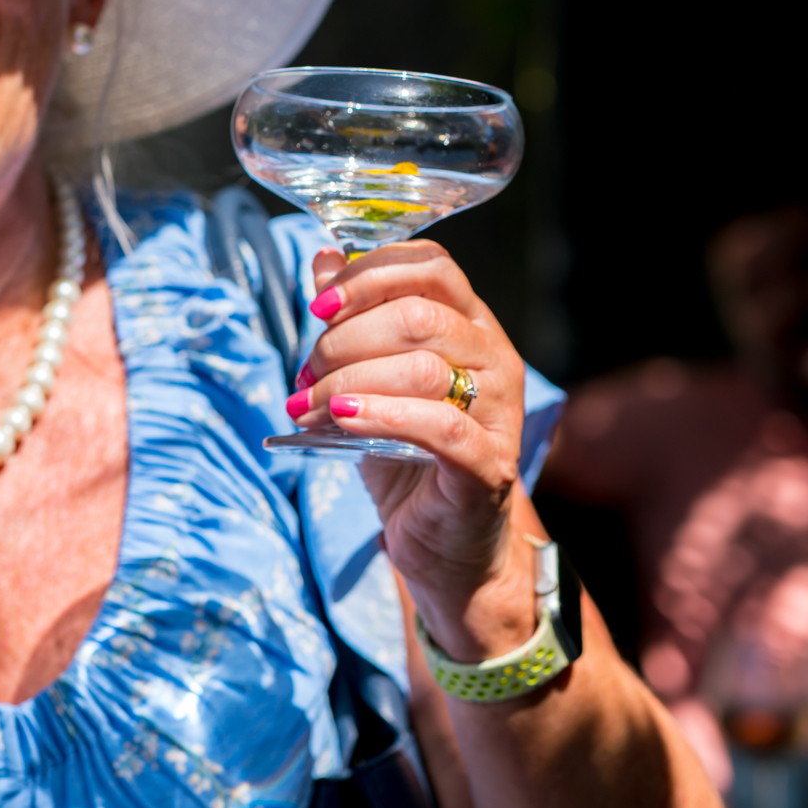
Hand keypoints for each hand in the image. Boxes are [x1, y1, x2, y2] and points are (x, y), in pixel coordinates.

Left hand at [288, 242, 534, 658]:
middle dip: (345, 339)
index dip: (370, 275)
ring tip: (306, 406)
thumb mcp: (368, 382)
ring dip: (347, 379)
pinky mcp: (490, 464)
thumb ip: (352, 323)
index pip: (432, 266)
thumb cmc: (408, 458)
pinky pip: (439, 425)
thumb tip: (323, 259)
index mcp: (471, 325)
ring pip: (422, 367)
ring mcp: (500, 411)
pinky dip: (380, 415)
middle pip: (419, 314)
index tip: (317, 305)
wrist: (444, 548)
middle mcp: (495, 358)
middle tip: (306, 374)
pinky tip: (340, 418)